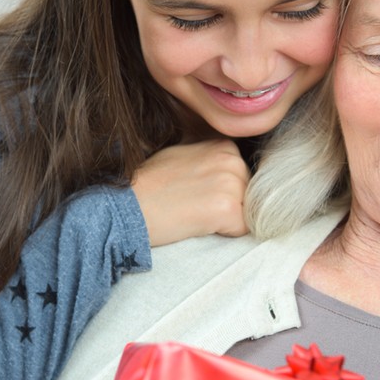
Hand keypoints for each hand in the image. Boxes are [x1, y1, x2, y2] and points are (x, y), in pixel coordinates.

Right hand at [131, 139, 249, 245]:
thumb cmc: (150, 184)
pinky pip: (243, 229)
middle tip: (195, 206)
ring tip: (196, 213)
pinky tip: (199, 223)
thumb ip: (211, 160)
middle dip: (230, 205)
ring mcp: (231, 182)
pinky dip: (225, 233)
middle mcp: (231, 159)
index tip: (199, 194)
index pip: (243, 177)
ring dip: (227, 220)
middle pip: (249, 194)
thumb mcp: (184, 155)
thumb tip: (231, 173)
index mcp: (224, 145)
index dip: (223, 191)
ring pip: (248, 211)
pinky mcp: (227, 208)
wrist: (129, 204)